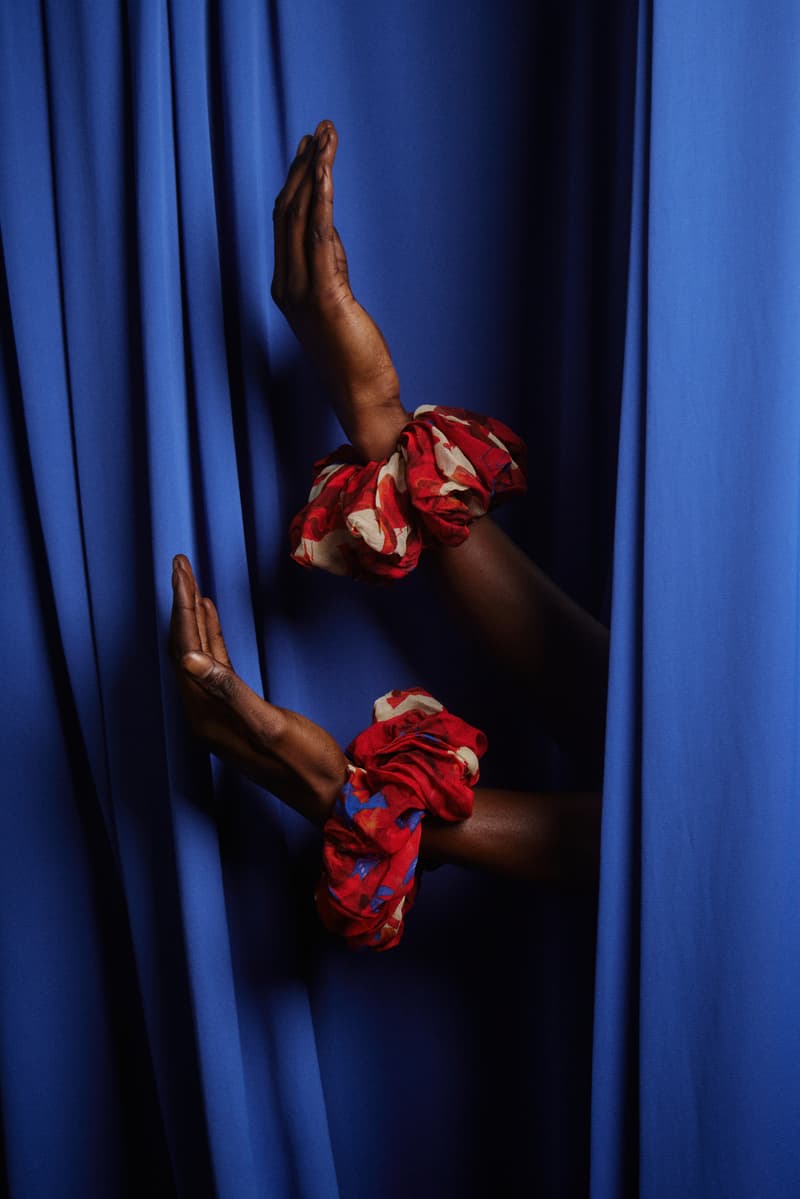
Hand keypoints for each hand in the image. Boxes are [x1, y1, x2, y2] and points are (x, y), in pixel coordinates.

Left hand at [169, 554, 346, 824]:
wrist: (327, 793)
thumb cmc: (304, 762)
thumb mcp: (269, 725)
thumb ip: (228, 691)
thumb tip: (188, 660)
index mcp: (205, 714)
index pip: (184, 649)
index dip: (181, 606)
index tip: (179, 568)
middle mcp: (204, 712)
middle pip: (185, 647)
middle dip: (182, 603)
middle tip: (180, 562)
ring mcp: (218, 713)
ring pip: (199, 654)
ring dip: (195, 617)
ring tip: (191, 580)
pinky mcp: (236, 711)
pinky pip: (216, 665)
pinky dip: (212, 636)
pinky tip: (212, 616)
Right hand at [271, 120, 406, 460]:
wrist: (362, 399)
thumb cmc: (355, 359)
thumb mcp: (339, 302)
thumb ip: (329, 265)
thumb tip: (327, 228)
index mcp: (286, 287)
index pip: (286, 223)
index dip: (297, 182)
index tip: (310, 149)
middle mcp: (286, 285)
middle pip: (288, 211)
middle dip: (303, 166)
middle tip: (320, 129)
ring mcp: (302, 291)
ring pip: (300, 217)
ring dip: (314, 171)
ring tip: (325, 136)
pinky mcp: (325, 296)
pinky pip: (318, 237)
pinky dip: (322, 199)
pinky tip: (327, 171)